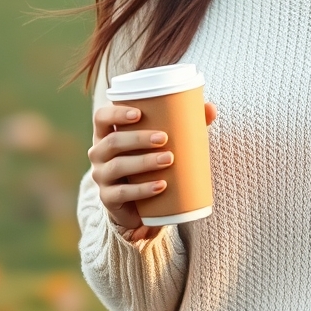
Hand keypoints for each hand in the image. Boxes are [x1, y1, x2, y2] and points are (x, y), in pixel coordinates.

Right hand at [88, 101, 216, 241]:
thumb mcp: (162, 142)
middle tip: (164, 138)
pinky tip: (160, 186)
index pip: (101, 117)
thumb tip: (211, 108)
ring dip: (143, 162)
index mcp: (107, 133)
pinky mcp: (108, 199)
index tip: (139, 113)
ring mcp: (101, 177)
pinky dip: (142, 190)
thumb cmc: (149, 160)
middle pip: (112, 142)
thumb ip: (184, 123)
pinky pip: (122, 194)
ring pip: (118, 166)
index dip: (116, 113)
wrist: (139, 202)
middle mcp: (99, 153)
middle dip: (138, 138)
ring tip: (168, 159)